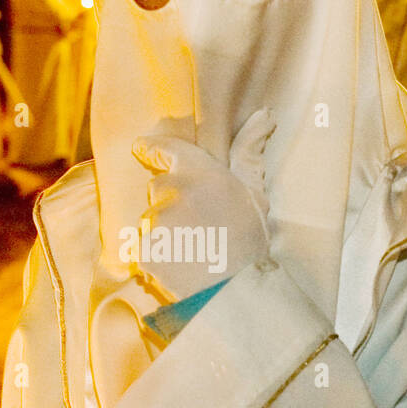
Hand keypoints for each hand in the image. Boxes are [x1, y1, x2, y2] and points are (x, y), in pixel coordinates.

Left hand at [129, 109, 273, 303]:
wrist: (237, 292)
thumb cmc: (251, 243)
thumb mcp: (256, 194)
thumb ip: (250, 153)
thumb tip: (265, 115)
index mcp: (201, 172)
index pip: (166, 149)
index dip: (152, 148)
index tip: (141, 147)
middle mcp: (174, 191)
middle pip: (159, 190)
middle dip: (171, 204)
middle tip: (199, 228)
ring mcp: (156, 221)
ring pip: (151, 221)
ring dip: (165, 234)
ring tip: (193, 252)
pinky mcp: (144, 250)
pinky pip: (144, 249)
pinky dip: (157, 258)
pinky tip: (180, 267)